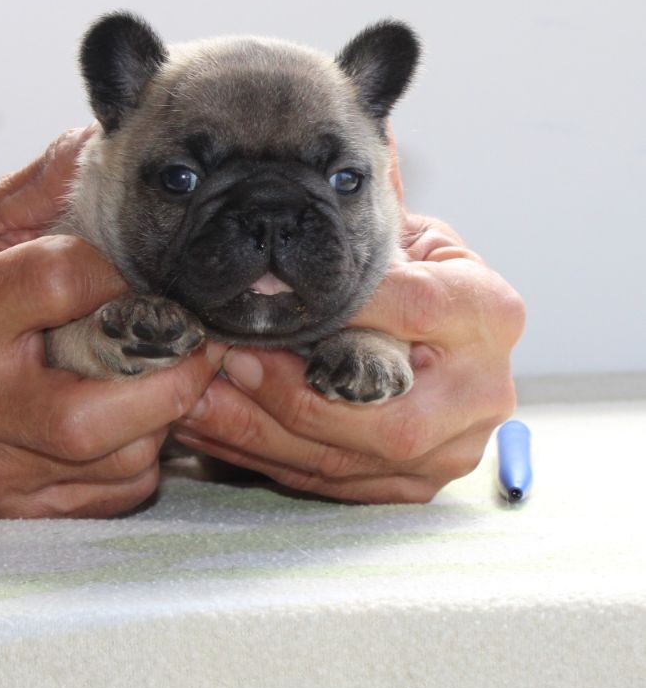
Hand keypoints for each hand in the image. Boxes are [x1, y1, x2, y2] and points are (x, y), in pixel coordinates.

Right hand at [0, 131, 224, 516]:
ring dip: (165, 416)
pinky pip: (118, 492)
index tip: (148, 270)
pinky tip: (136, 417)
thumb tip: (110, 142)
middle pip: (88, 416)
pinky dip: (147, 454)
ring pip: (117, 461)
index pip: (59, 284)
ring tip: (166, 373)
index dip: (121, 272)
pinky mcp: (18, 505)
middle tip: (200, 341)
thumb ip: (49, 184)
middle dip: (169, 379)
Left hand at [172, 221, 524, 503]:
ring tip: (197, 402)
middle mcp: (482, 393)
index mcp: (489, 313)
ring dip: (259, 434)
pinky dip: (265, 457)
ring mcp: (452, 449)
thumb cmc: (419, 271)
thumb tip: (292, 205)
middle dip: (290, 394)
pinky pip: (331, 482)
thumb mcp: (405, 235)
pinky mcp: (415, 482)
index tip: (268, 296)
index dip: (341, 307)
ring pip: (346, 461)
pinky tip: (216, 430)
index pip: (413, 308)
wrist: (451, 331)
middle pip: (384, 419)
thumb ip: (361, 231)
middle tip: (227, 360)